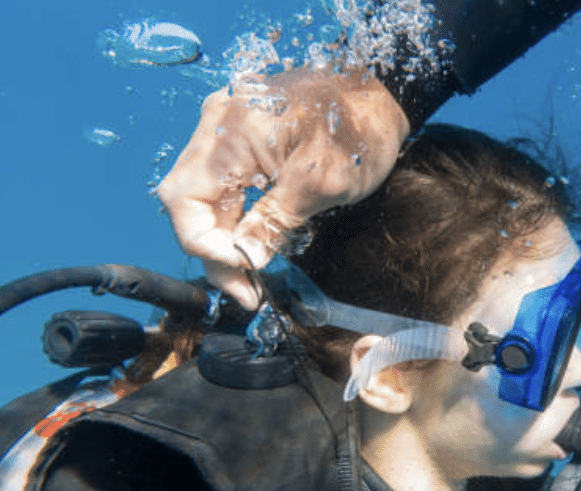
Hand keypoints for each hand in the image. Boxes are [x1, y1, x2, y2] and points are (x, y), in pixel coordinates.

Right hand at [157, 67, 409, 307]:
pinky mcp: (243, 139)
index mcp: (230, 131)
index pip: (184, 200)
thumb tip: (244, 258)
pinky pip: (225, 185)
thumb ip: (273, 220)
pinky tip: (255, 244)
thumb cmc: (360, 130)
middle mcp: (217, 125)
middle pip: (189, 201)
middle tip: (248, 292)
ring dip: (224, 239)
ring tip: (251, 278)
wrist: (383, 96)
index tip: (244, 270)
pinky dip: (236, 218)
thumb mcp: (321, 183)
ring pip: (205, 197)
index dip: (205, 244)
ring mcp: (227, 130)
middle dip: (214, 251)